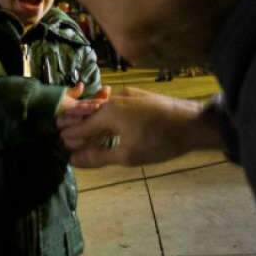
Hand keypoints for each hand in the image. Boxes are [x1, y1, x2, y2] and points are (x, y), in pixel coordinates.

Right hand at [60, 87, 222, 167]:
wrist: (195, 123)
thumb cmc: (159, 142)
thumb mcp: (127, 155)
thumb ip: (98, 156)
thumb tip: (73, 159)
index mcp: (108, 112)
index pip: (82, 126)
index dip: (71, 136)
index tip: (60, 142)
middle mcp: (115, 100)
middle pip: (91, 114)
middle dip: (79, 124)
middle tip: (64, 130)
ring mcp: (130, 95)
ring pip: (106, 109)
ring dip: (95, 121)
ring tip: (87, 130)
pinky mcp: (142, 97)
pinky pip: (118, 106)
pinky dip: (109, 116)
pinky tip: (111, 122)